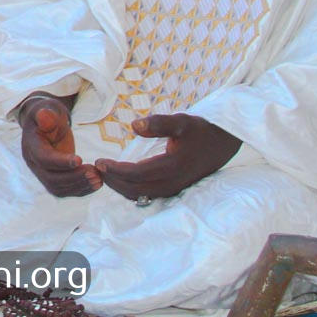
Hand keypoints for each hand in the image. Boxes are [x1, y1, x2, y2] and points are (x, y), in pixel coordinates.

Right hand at [19, 97, 99, 196]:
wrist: (47, 125)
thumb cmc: (50, 115)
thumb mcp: (48, 110)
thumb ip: (47, 114)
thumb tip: (43, 116)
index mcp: (31, 146)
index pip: (43, 159)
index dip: (61, 162)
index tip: (80, 160)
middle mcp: (33, 164)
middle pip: (51, 179)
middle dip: (74, 177)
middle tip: (94, 172)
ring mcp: (42, 174)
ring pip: (59, 189)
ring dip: (80, 185)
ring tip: (99, 179)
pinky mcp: (53, 180)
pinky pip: (66, 191)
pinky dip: (82, 189)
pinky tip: (98, 183)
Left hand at [94, 113, 241, 200]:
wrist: (222, 145)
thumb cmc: (200, 131)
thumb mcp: (181, 121)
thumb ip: (158, 123)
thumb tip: (133, 126)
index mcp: (172, 167)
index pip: (137, 174)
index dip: (116, 170)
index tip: (99, 161)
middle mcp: (171, 183)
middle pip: (134, 189)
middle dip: (112, 180)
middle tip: (95, 168)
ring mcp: (173, 189)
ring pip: (140, 195)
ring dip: (119, 186)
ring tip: (103, 173)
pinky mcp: (173, 189)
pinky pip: (147, 195)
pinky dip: (130, 189)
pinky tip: (119, 179)